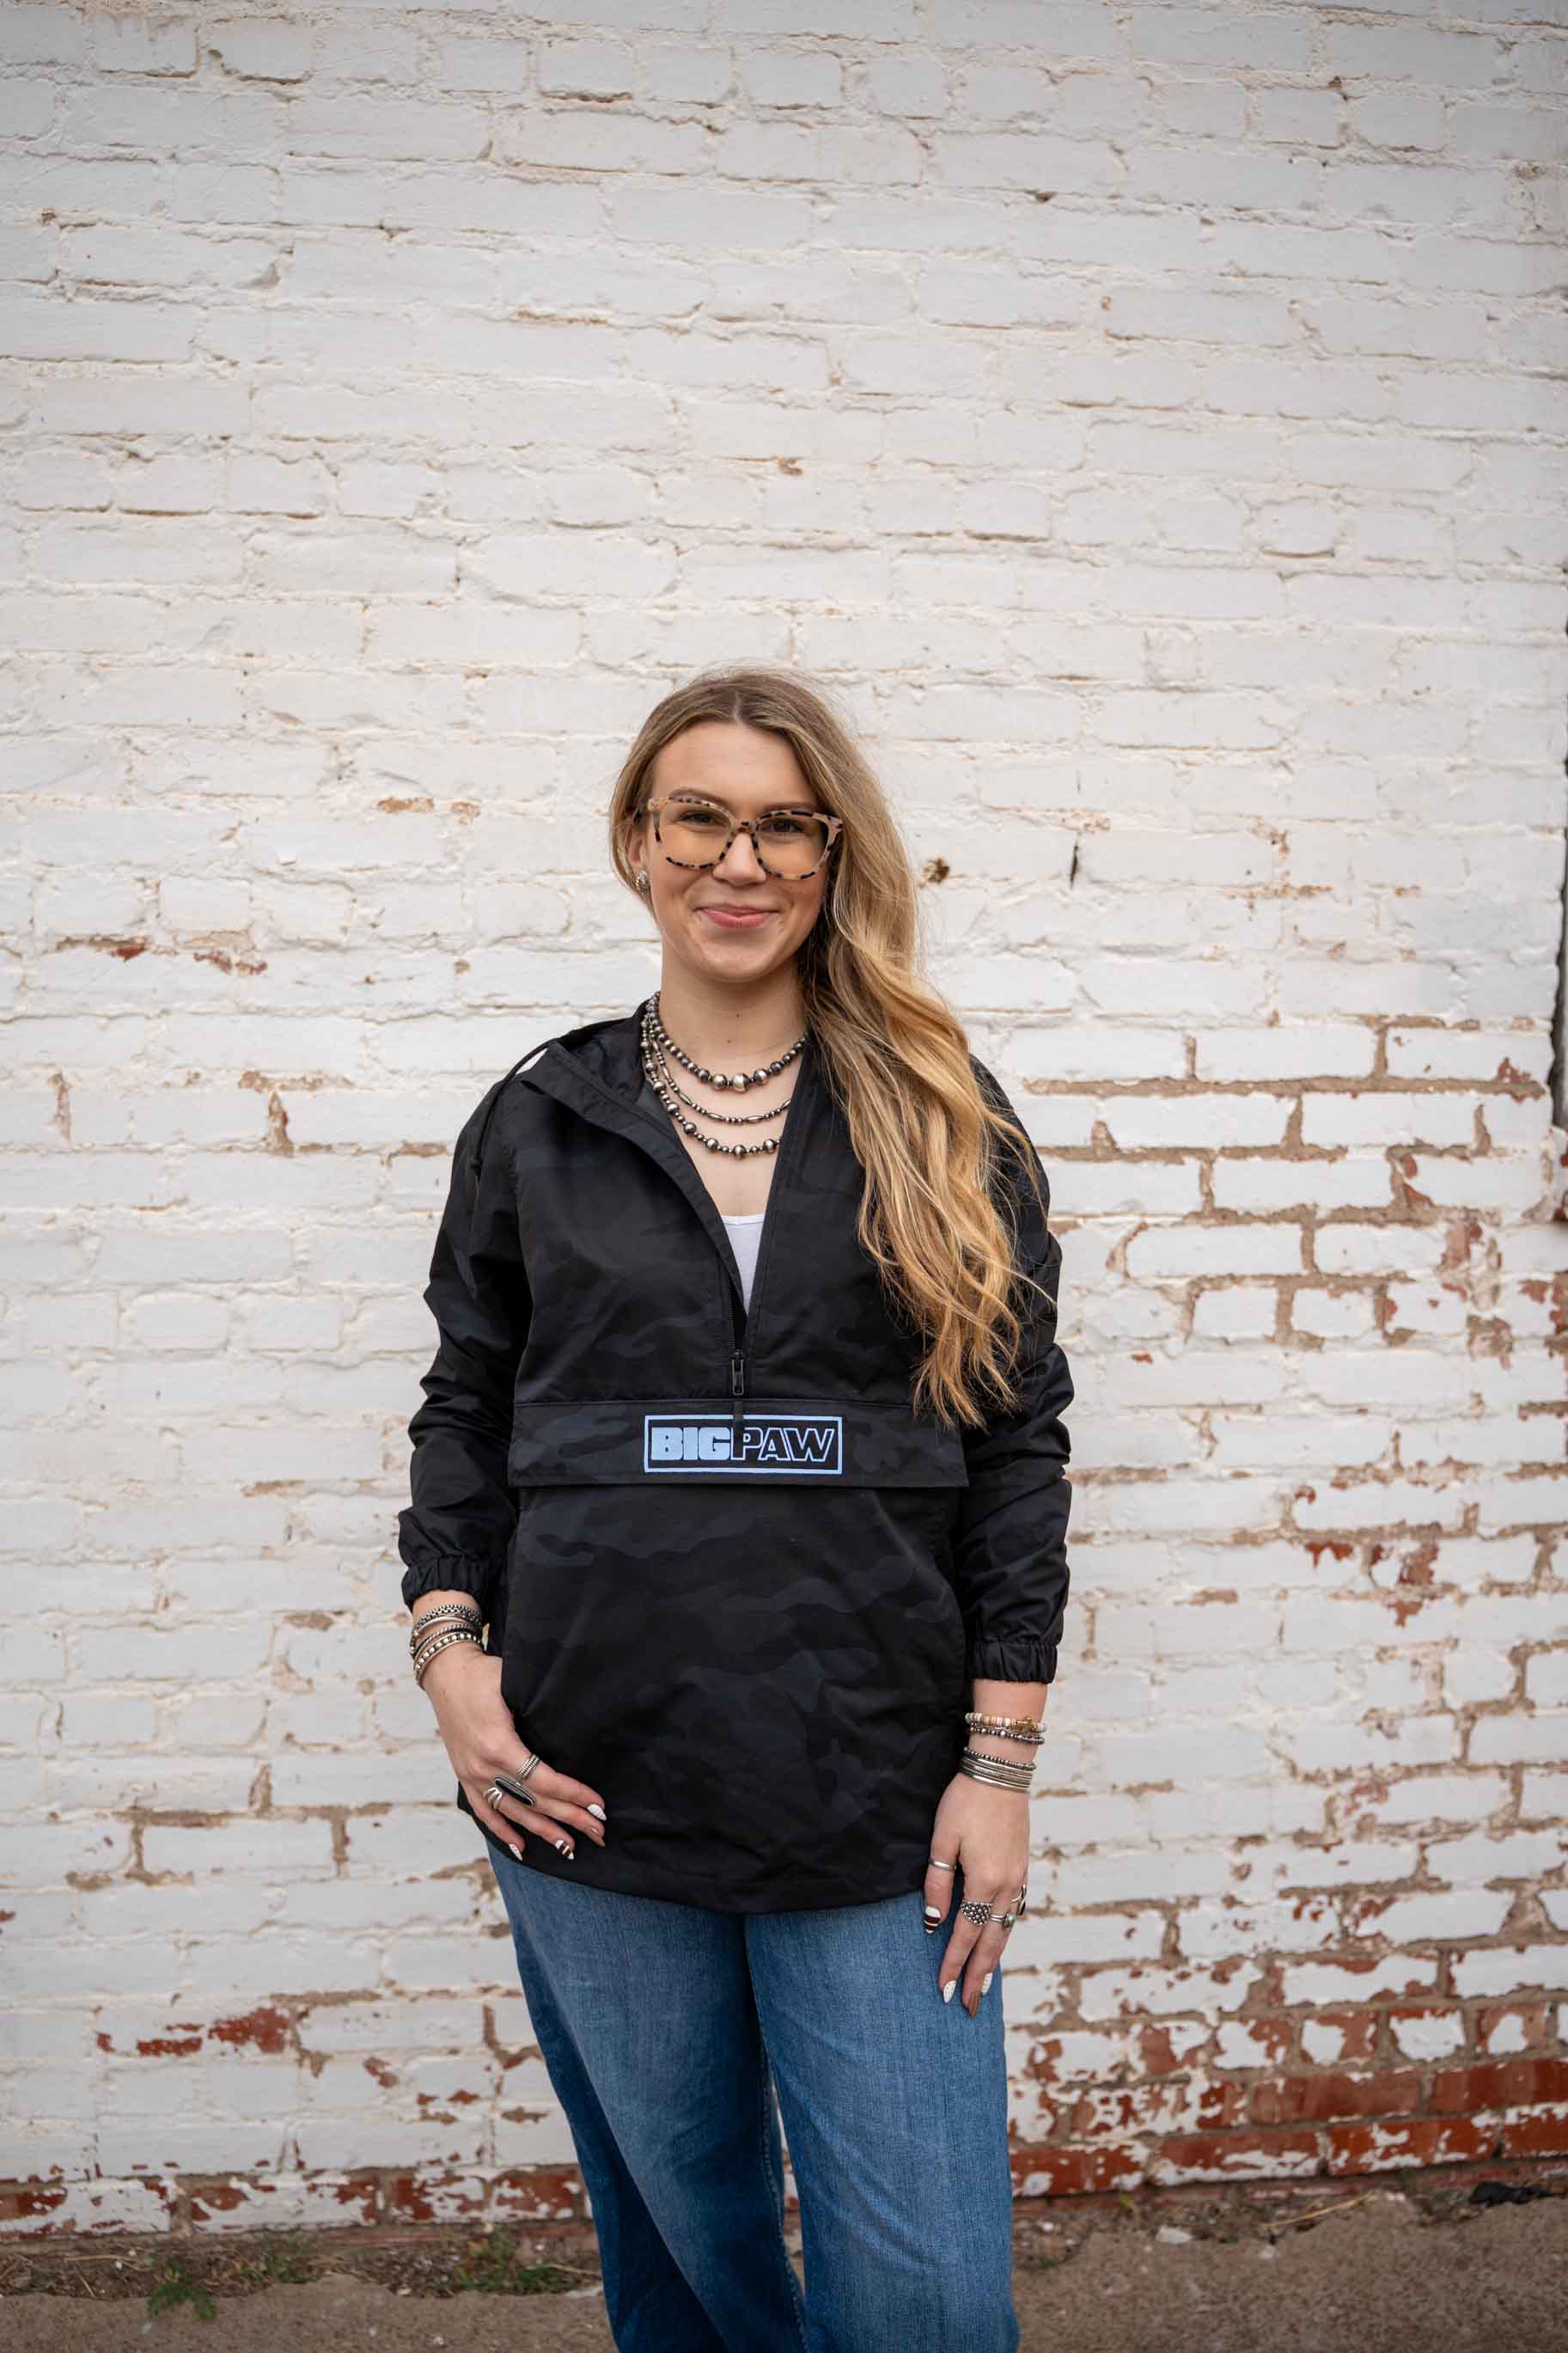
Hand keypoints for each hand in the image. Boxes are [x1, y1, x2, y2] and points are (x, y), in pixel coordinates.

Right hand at [421, 1645, 607, 1861]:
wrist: (445, 1672)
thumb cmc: (484, 1674)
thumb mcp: (515, 1688)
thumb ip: (540, 1715)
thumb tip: (577, 1734)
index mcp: (498, 1746)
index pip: (544, 1781)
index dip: (573, 1795)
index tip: (598, 1806)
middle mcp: (483, 1767)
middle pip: (533, 1802)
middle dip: (569, 1819)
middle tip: (598, 1833)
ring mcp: (471, 1774)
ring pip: (512, 1812)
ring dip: (543, 1831)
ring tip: (569, 1847)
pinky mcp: (464, 1775)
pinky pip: (484, 1810)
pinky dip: (503, 1830)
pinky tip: (522, 1847)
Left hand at [924, 1772, 1028, 2016]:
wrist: (1001, 1771)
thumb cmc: (965, 1801)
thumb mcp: (942, 1840)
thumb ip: (937, 1884)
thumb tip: (932, 1924)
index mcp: (984, 1882)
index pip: (965, 1935)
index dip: (953, 1964)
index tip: (943, 1990)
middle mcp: (1006, 1887)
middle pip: (991, 1942)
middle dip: (979, 1976)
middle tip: (969, 2006)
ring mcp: (1018, 1878)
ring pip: (1006, 1930)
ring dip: (994, 1959)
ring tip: (984, 1984)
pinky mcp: (1021, 1868)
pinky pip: (1013, 1912)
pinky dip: (1004, 1934)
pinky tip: (997, 1940)